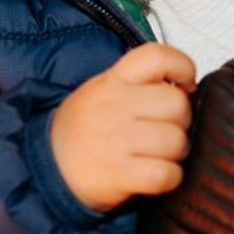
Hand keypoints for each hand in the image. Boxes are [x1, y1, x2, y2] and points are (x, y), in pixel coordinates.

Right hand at [50, 43, 195, 212]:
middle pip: (177, 103)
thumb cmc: (84, 129)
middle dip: (182, 119)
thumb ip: (140, 83)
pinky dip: (171, 177)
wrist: (46, 168)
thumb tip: (185, 88)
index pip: (156, 56)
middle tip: (170, 127)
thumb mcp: (104, 90)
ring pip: (176, 140)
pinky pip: (165, 174)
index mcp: (114, 80)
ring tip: (162, 153)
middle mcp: (114, 105)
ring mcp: (115, 140)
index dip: (182, 66)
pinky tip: (159, 174)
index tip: (187, 83)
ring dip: (177, 151)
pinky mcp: (118, 175)